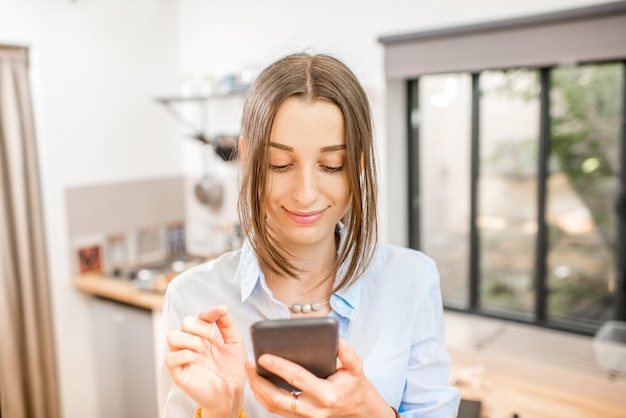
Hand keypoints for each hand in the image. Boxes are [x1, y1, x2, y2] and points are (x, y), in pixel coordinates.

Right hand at [165, 305, 246, 415]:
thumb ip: (227, 324)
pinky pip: (170, 357)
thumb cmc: (232, 370)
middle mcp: (192, 342)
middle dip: (203, 329)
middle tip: (217, 342)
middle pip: (185, 322)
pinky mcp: (177, 371)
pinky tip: (199, 360)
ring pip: (173, 336)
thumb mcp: (234, 342)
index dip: (211, 311)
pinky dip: (186, 355)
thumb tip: (222, 308)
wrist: (231, 393)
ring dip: (191, 341)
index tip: (222, 310)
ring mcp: (183, 356)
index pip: (201, 316)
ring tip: (205, 353)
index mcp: (205, 334)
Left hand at [245, 338, 394, 417]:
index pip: (297, 379)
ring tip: (250, 372)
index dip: (279, 367)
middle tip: (249, 365)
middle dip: (259, 382)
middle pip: (277, 399)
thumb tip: (338, 341)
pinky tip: (259, 383)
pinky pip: (277, 411)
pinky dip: (265, 398)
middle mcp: (313, 409)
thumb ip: (348, 354)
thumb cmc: (355, 388)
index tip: (263, 357)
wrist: (360, 412)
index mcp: (326, 395)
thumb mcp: (356, 368)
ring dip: (258, 391)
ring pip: (273, 408)